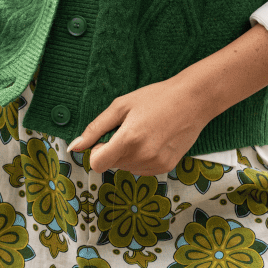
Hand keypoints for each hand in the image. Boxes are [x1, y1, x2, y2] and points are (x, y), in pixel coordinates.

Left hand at [67, 24, 267, 175]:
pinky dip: (142, 159)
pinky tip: (154, 141)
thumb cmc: (156, 98)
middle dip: (114, 150)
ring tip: (145, 133)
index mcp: (128, 140)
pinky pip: (142, 170)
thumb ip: (95, 129)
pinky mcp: (166, 167)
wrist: (193, 100)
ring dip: (128, 155)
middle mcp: (142, 156)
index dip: (96, 152)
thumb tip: (74, 147)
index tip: (105, 139)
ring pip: (127, 168)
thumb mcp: (121, 106)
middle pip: (112, 165)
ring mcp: (156, 164)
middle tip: (131, 129)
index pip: (97, 164)